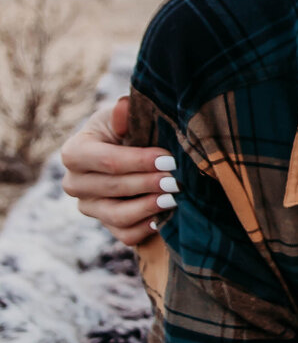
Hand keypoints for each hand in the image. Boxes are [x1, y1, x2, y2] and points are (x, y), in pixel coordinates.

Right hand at [61, 96, 176, 245]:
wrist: (128, 148)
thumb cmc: (126, 128)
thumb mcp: (124, 116)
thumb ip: (124, 114)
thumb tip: (123, 107)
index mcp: (74, 152)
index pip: (108, 161)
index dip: (140, 162)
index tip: (169, 160)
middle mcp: (74, 183)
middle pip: (113, 188)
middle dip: (148, 184)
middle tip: (177, 180)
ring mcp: (88, 207)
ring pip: (117, 215)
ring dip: (148, 207)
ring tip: (174, 198)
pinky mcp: (104, 224)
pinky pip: (124, 235)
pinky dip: (146, 228)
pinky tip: (165, 218)